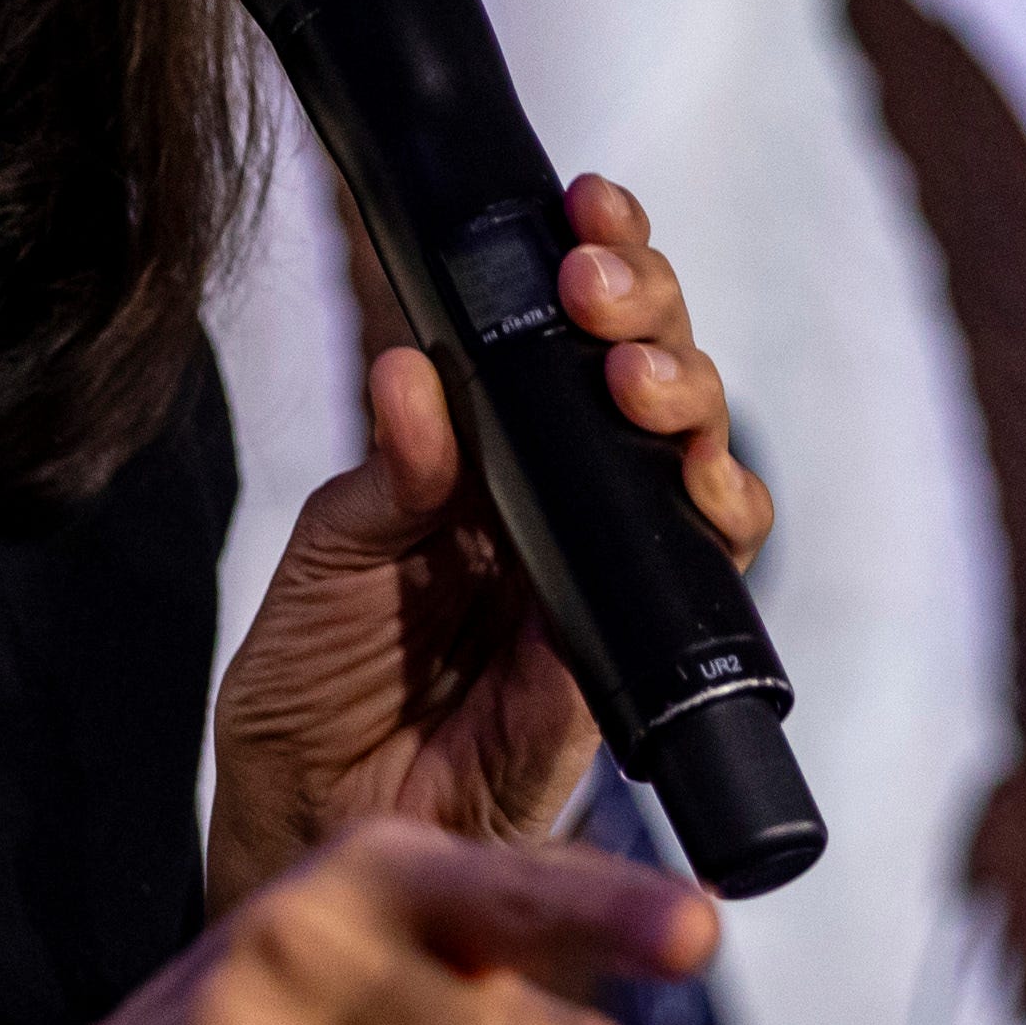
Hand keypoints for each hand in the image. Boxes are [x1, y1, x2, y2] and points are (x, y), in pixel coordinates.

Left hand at [207, 175, 770, 903]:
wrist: (312, 822)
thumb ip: (386, 474)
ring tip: (631, 379)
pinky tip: (689, 482)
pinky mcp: (633, 650)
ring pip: (698, 459)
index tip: (583, 202)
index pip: (562, 333)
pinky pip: (705, 572)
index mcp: (487, 453)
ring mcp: (606, 570)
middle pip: (650, 374)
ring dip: (685, 399)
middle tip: (599, 283)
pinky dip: (713, 515)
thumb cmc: (314, 684)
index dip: (597, 259)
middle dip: (647, 309)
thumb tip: (415, 369)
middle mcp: (561, 499)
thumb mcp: (328, 557)